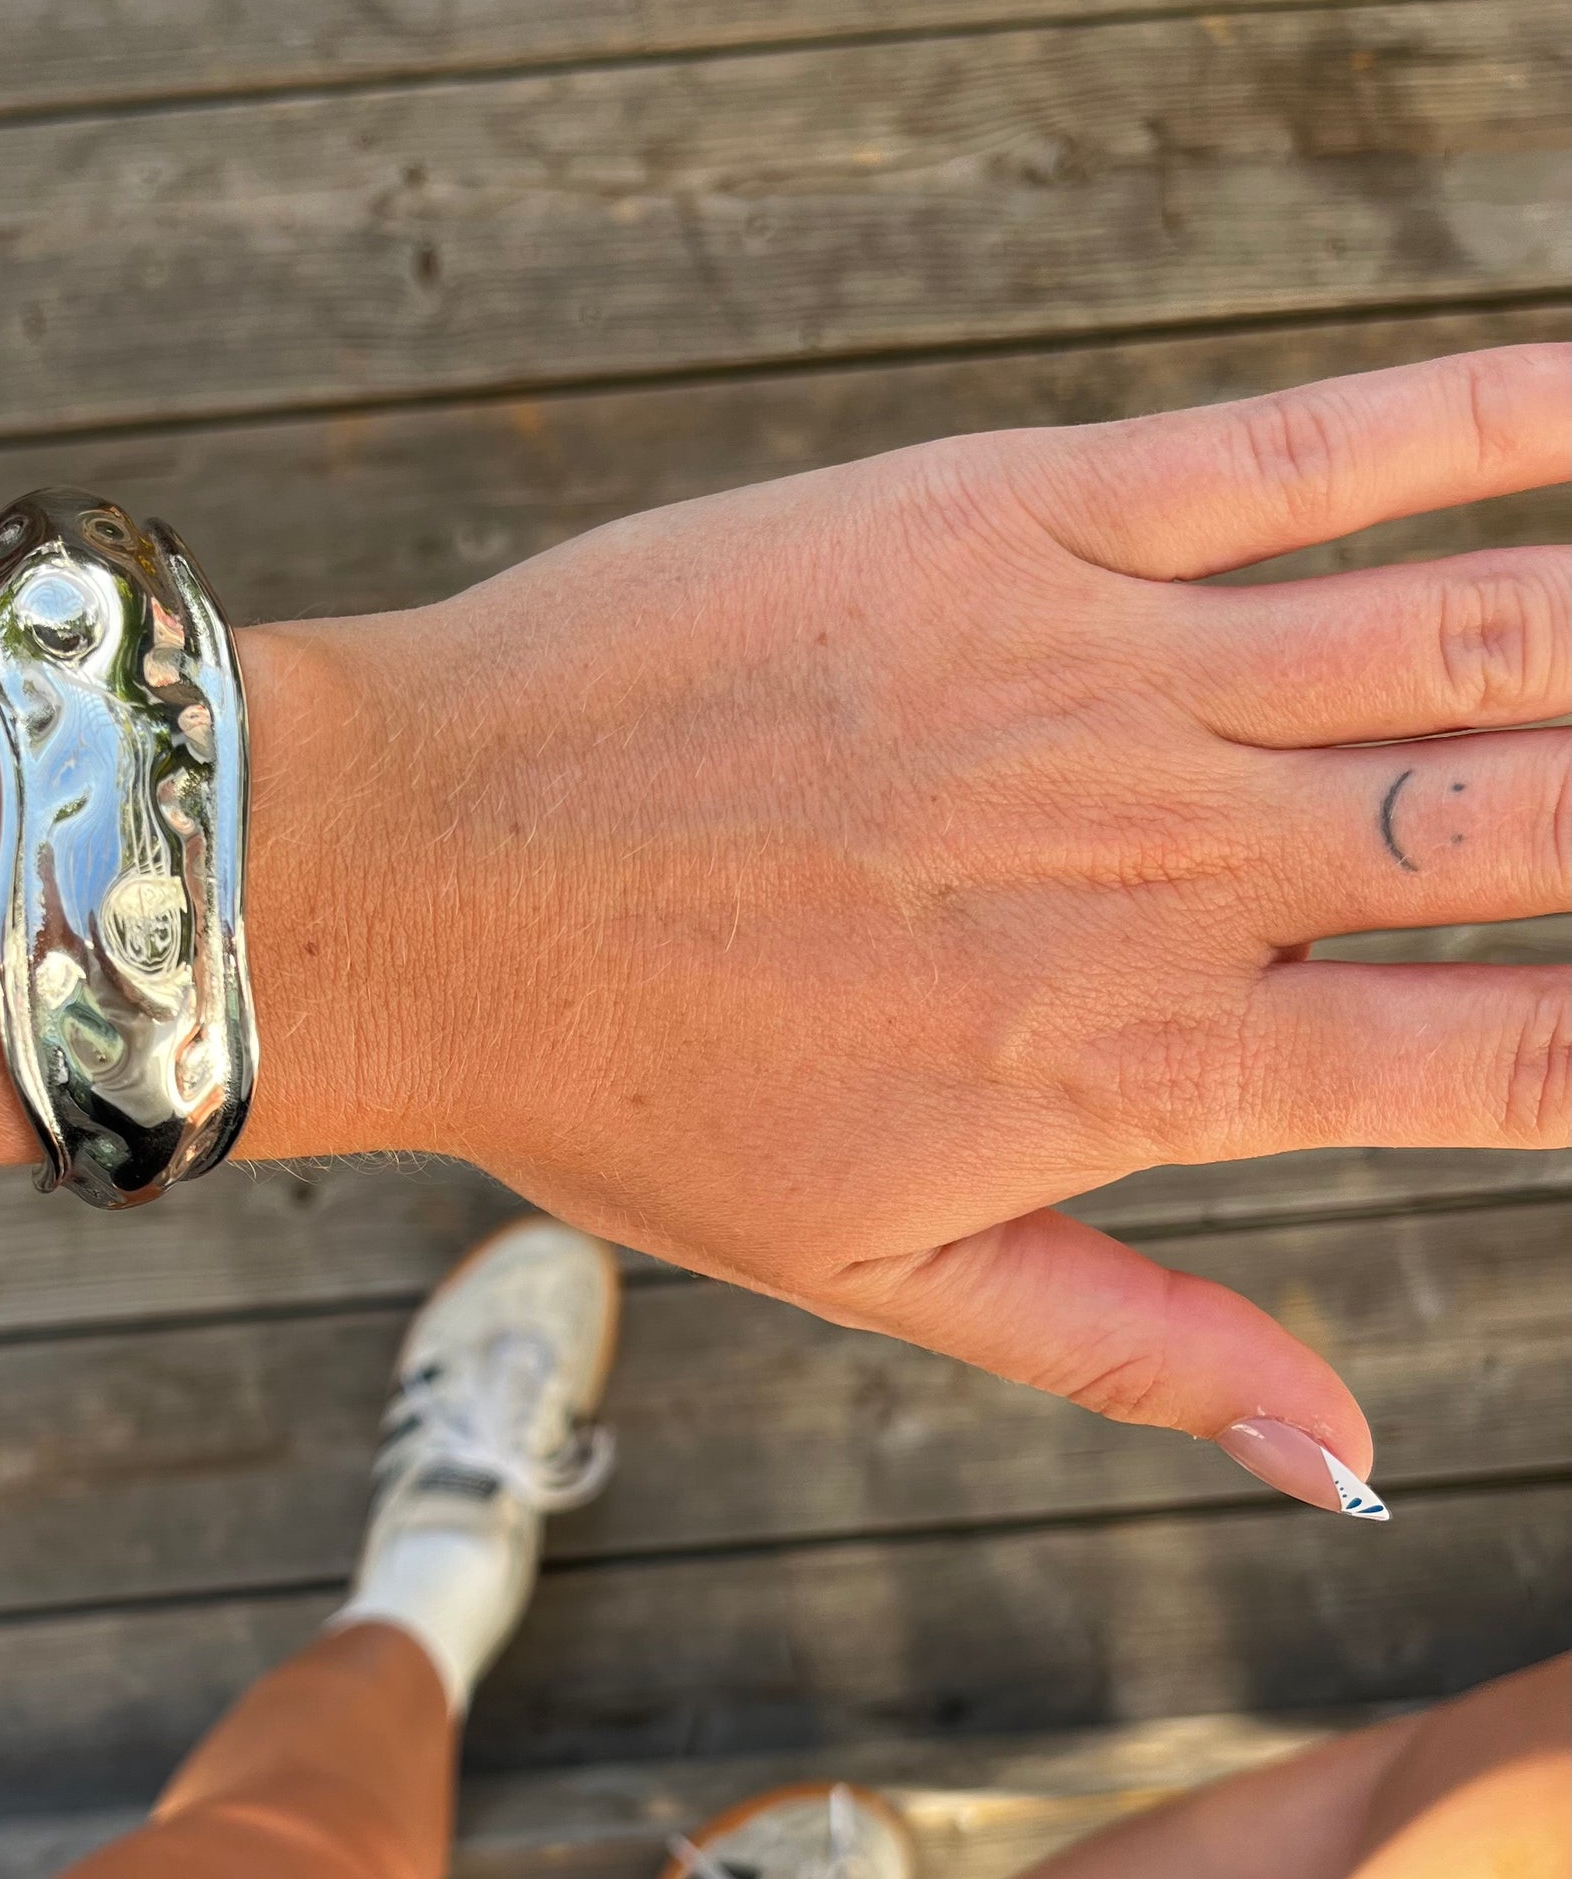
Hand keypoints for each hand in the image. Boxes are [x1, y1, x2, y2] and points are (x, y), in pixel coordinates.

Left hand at [273, 345, 1568, 1482]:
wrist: (418, 880)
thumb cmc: (636, 1086)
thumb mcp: (885, 1279)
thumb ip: (1139, 1353)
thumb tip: (1357, 1463)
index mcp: (1151, 1062)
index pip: (1519, 1058)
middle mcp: (1166, 868)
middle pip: (1544, 822)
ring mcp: (1100, 676)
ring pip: (1476, 633)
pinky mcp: (1015, 521)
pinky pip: (1301, 451)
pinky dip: (1484, 415)